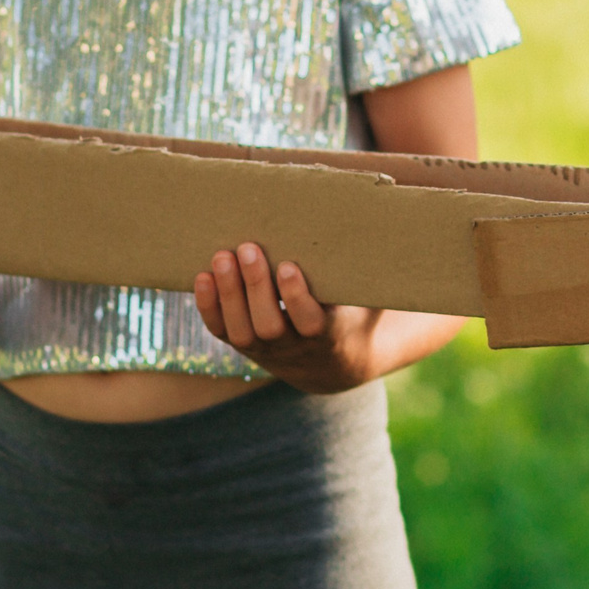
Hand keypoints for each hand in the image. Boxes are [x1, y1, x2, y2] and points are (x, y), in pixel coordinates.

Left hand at [194, 244, 384, 393]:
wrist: (334, 365)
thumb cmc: (354, 314)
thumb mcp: (370, 300)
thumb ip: (372, 274)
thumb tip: (387, 223)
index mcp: (329, 337)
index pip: (309, 322)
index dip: (296, 297)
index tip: (288, 265)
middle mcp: (294, 349)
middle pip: (269, 326)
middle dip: (256, 287)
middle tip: (248, 248)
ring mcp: (266, 352)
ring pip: (242, 331)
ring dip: (229, 294)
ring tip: (222, 256)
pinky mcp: (244, 348)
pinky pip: (221, 332)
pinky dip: (208, 307)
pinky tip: (202, 277)